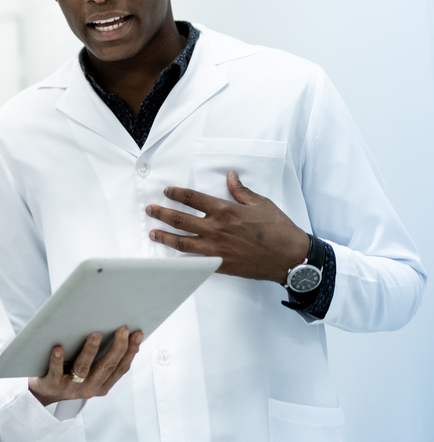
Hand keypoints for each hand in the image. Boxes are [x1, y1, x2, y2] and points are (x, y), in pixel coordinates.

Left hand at [28, 326, 142, 405]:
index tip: (137, 334)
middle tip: (122, 329)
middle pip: (106, 367)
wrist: (43, 393)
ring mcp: (70, 388)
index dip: (131, 351)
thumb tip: (122, 335)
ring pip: (83, 369)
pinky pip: (55, 372)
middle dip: (117, 348)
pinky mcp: (52, 385)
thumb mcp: (90, 372)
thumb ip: (103, 359)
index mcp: (101, 385)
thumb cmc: (70, 374)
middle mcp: (88, 388)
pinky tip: (58, 348)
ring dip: (90, 351)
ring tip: (95, 335)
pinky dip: (57, 360)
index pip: (120, 368)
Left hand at [147, 170, 309, 281]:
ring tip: (152, 233)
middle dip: (161, 213)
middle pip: (180, 219)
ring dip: (164, 236)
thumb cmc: (278, 229)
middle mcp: (216, 229)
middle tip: (150, 210)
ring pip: (182, 242)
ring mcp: (216, 248)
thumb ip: (241, 191)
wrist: (291, 258)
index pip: (192, 199)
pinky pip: (195, 260)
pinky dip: (181, 257)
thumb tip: (230, 176)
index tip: (167, 192)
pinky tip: (172, 255)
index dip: (176, 194)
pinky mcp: (220, 264)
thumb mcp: (261, 203)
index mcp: (225, 211)